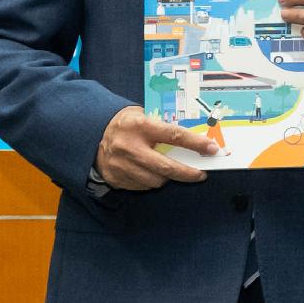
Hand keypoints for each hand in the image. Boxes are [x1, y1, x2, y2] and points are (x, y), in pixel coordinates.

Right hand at [95, 105, 225, 191]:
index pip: (174, 135)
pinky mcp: (115, 178)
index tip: (212, 149)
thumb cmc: (126, 124)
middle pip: (166, 166)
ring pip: (155, 180)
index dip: (196, 143)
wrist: (92, 134)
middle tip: (201, 174)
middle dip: (188, 173)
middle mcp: (129, 146)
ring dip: (167, 177)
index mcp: (139, 126)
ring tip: (168, 169)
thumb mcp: (142, 116)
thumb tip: (195, 139)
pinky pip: (143, 186)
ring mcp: (120, 165)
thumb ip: (164, 127)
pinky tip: (150, 172)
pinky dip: (151, 181)